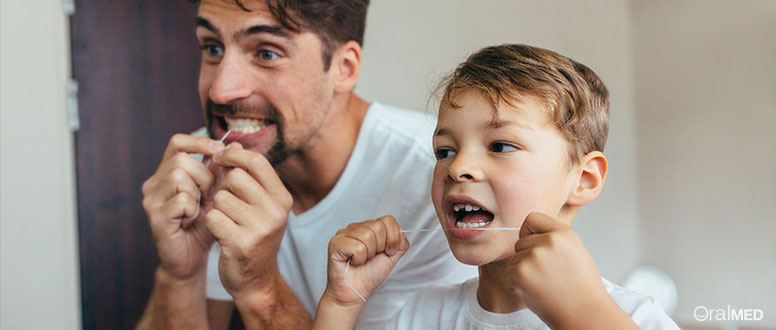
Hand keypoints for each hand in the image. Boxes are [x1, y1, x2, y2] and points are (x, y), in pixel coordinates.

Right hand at [141, 134, 224, 279]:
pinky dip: (192, 209)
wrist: (192, 258)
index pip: (177, 143)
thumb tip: (235, 144)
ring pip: (178, 176)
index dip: (199, 142)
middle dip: (204, 176)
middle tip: (209, 195)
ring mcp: (152, 200)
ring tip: (199, 208)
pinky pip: (181, 200)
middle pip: (181, 160)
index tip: (219, 151)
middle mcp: (154, 183)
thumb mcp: (216, 194)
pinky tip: (191, 220)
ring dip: (198, 193)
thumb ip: (221, 171)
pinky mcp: (155, 217)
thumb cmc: (204, 224)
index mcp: (167, 173)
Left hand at [204, 143, 293, 299]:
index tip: (219, 159)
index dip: (234, 155)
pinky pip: (213, 217)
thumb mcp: (260, 205)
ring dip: (216, 207)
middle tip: (224, 201)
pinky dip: (211, 223)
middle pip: (236, 177)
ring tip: (225, 220)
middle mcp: (276, 211)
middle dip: (222, 186)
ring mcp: (260, 228)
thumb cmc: (254, 236)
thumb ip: (247, 176)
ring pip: (221, 197)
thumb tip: (230, 144)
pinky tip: (221, 233)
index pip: (257, 161)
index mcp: (282, 198)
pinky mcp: (241, 243)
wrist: (256, 280)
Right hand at [322, 215, 409, 306]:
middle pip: (378, 227)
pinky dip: (359, 259)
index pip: (387, 220)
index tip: (388, 252)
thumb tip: (401, 230)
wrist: (355, 293)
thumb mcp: (392, 257)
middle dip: (380, 247)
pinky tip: (353, 262)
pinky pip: (357, 246)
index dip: (392, 238)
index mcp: (368, 227)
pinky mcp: (335, 243)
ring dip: (368, 254)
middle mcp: (355, 227)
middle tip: (371, 258)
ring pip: (367, 235)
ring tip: (361, 260)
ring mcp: (343, 234)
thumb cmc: (369, 275)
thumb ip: (400, 243)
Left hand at [504, 212, 609, 326]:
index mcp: (563, 233)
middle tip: (548, 274)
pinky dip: (516, 285)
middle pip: (520, 241)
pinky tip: (536, 291)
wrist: (585, 314)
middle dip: (528, 256)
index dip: (531, 233)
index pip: (532, 218)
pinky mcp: (520, 274)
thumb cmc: (581, 287)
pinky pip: (508, 274)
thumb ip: (555, 236)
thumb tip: (532, 227)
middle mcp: (549, 242)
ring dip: (523, 272)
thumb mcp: (575, 250)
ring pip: (514, 259)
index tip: (538, 246)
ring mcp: (533, 257)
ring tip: (545, 284)